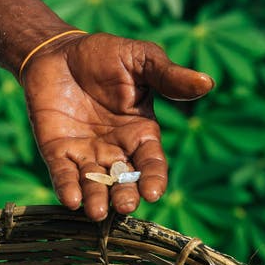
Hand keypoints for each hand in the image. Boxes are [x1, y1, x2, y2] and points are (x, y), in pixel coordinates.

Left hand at [21, 31, 213, 220]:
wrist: (59, 51)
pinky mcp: (57, 151)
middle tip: (125, 206)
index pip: (151, 162)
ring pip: (94, 183)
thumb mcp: (141, 61)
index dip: (153, 178)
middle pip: (123, 180)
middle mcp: (115, 150)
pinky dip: (66, 187)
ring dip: (96, 199)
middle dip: (124, 194)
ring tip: (97, 213)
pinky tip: (70, 200)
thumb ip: (169, 76)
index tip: (153, 192)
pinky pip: (62, 174)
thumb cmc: (106, 55)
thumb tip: (207, 82)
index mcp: (140, 133)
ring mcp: (85, 153)